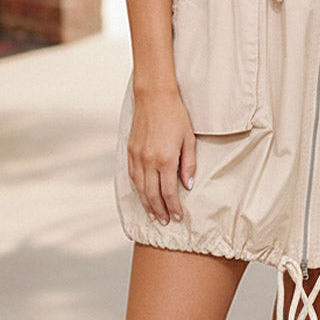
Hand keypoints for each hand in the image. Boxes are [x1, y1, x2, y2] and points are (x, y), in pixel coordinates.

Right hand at [127, 88, 196, 224]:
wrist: (154, 97)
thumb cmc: (176, 115)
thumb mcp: (189, 139)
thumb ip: (188, 164)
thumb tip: (188, 185)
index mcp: (165, 159)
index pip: (169, 192)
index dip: (174, 207)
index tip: (178, 216)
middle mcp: (149, 161)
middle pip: (152, 195)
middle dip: (159, 211)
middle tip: (165, 222)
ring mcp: (137, 156)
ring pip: (140, 188)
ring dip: (146, 204)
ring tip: (153, 216)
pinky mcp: (130, 151)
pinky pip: (133, 176)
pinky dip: (137, 189)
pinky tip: (142, 195)